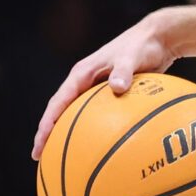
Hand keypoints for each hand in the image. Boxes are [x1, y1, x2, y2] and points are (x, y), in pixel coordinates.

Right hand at [31, 12, 178, 158]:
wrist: (157, 38)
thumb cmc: (142, 46)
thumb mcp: (132, 57)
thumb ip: (124, 71)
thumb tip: (117, 87)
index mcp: (81, 73)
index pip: (58, 102)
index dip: (47, 124)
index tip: (40, 143)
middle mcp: (84, 82)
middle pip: (59, 111)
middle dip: (47, 133)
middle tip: (38, 156)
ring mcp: (94, 88)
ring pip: (73, 114)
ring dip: (64, 133)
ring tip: (58, 157)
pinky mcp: (108, 93)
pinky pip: (93, 115)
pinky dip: (89, 130)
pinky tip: (95, 148)